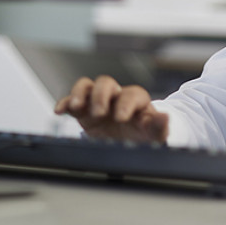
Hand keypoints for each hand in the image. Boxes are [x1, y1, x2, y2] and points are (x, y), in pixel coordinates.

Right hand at [54, 75, 168, 142]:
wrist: (130, 141)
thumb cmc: (143, 135)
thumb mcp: (153, 135)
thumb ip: (159, 127)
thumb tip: (165, 118)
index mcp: (136, 102)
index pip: (133, 94)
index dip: (127, 103)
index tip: (121, 117)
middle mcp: (116, 97)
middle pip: (107, 83)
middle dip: (101, 95)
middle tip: (100, 112)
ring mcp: (99, 102)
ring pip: (88, 85)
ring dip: (80, 93)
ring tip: (76, 107)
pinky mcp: (84, 110)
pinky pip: (72, 100)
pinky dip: (64, 102)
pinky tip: (59, 111)